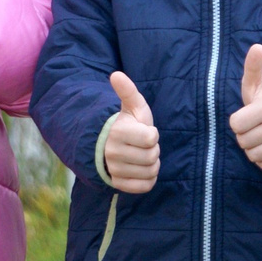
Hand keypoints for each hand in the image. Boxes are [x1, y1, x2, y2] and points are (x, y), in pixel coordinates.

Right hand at [104, 72, 159, 192]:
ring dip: (151, 164)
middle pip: (152, 157)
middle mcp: (113, 153)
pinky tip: (140, 169)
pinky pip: (145, 186)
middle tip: (143, 145)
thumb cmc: (127, 124)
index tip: (143, 131)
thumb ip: (127, 91)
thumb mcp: (132, 107)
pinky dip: (148, 178)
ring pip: (150, 172)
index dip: (152, 134)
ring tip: (141, 155)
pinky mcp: (119, 184)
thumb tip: (116, 74)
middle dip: (152, 149)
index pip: (151, 138)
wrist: (109, 145)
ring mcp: (115, 170)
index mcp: (118, 133)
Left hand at [228, 44, 261, 169]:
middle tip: (255, 125)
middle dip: (244, 135)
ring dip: (252, 148)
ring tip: (260, 135)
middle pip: (242, 142)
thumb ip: (252, 66)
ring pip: (252, 155)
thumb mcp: (255, 83)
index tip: (248, 114)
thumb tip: (257, 47)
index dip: (237, 121)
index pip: (235, 125)